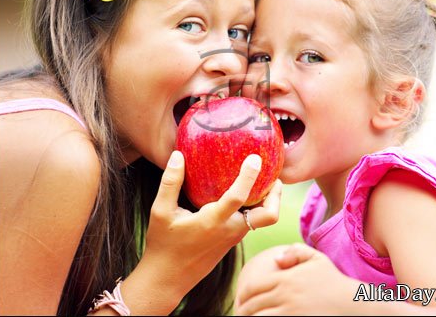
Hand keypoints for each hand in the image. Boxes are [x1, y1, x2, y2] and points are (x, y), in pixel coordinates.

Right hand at [143, 149, 281, 307]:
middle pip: (268, 216)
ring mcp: (232, 238)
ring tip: (260, 176)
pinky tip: (243, 192)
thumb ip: (170, 182)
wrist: (167, 280)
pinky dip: (254, 206)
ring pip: (261, 219)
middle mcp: (229, 231)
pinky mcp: (230, 241)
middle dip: (275, 194)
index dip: (249, 176)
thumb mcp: (160, 212)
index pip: (238, 197)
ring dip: (266, 199)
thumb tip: (177, 154)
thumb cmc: (163, 245)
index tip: (256, 158)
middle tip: (273, 173)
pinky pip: (251, 222)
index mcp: (213, 222)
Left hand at [236, 243, 347, 315]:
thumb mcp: (317, 259)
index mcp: (286, 278)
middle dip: (243, 311)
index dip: (243, 294)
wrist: (351, 304)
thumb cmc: (333, 281)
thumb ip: (295, 252)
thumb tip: (276, 259)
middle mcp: (285, 296)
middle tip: (241, 314)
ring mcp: (290, 313)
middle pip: (252, 306)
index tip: (241, 300)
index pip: (253, 287)